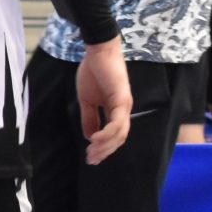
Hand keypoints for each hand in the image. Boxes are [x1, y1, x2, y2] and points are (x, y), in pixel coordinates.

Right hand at [76, 37, 132, 166]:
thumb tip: (90, 137)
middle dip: (105, 151)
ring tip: (91, 152)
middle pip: (119, 138)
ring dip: (106, 145)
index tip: (91, 157)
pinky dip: (107, 133)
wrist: (97, 51)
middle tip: (91, 160)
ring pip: (120, 133)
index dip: (104, 148)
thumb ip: (89, 118)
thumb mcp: (87, 100)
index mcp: (116, 110)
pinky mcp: (122, 99)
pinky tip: (95, 139)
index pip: (114, 135)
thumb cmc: (93, 71)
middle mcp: (123, 110)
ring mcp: (124, 105)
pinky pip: (117, 122)